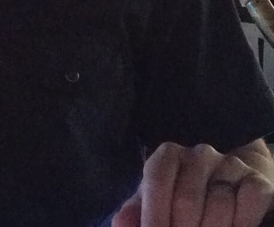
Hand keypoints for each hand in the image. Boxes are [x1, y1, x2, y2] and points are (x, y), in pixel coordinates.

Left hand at [112, 141, 273, 226]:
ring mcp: (230, 164)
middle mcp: (199, 154)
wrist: (232, 185)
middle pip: (186, 199)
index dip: (154, 213)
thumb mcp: (158, 201)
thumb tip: (120, 223)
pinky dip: (240, 222)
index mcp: (169, 156)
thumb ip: (138, 211)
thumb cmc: (185, 195)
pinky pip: (249, 200)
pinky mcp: (255, 179)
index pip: (157, 178)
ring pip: (218, 204)